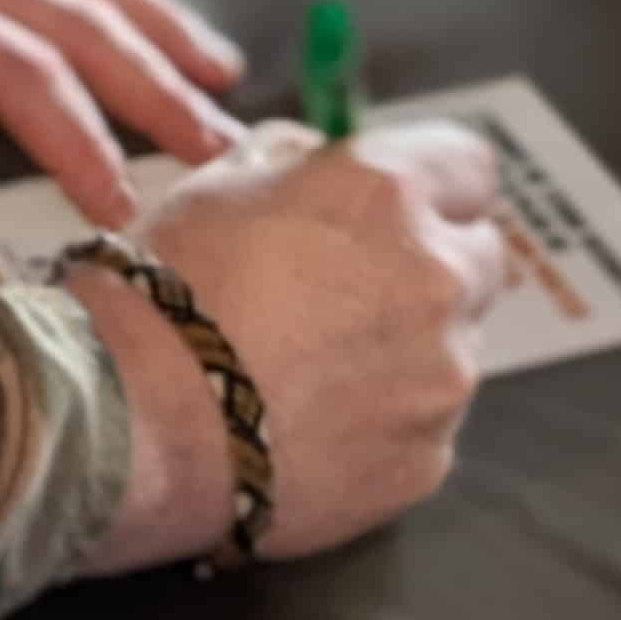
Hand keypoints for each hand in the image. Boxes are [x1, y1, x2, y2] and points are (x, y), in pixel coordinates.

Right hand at [73, 120, 506, 572]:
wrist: (141, 416)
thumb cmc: (169, 288)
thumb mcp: (220, 182)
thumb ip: (296, 161)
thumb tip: (322, 166)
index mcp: (387, 193)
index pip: (471, 166)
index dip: (438, 181)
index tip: (410, 201)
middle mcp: (435, 277)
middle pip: (479, 257)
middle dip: (430, 265)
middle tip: (355, 288)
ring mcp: (442, 376)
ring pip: (455, 346)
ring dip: (410, 346)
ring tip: (319, 366)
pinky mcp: (429, 458)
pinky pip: (427, 425)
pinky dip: (388, 420)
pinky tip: (317, 421)